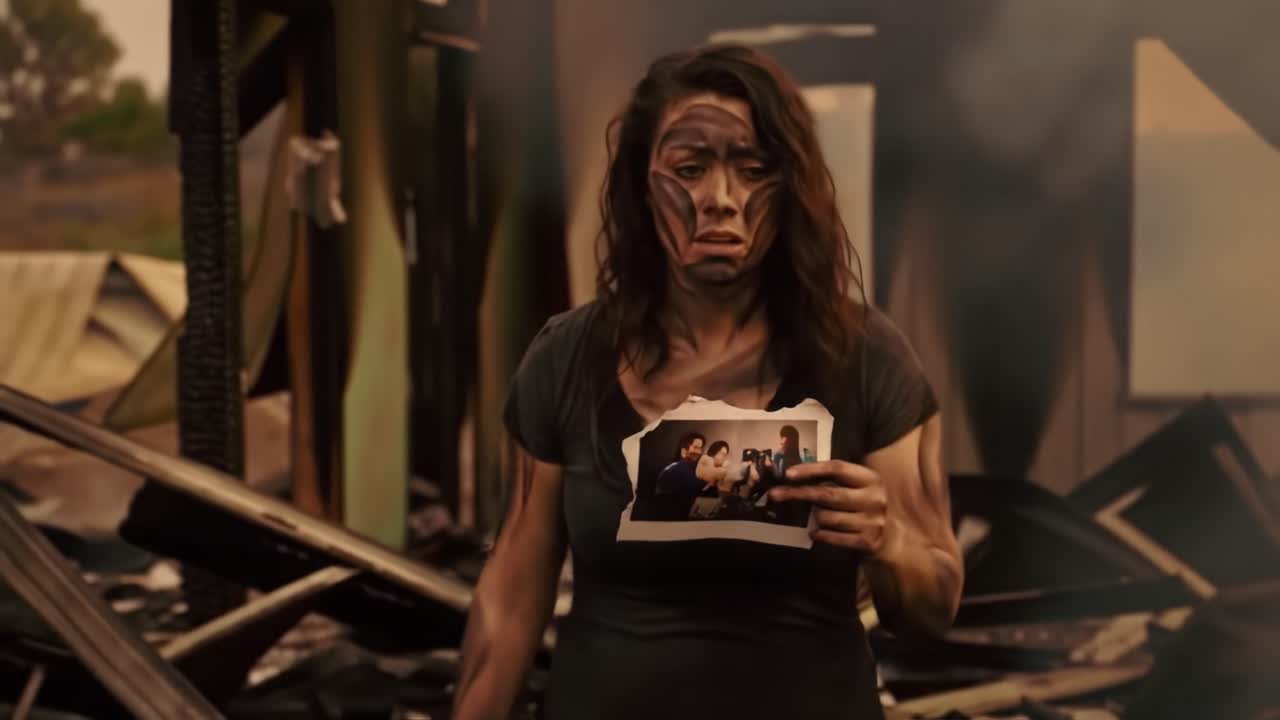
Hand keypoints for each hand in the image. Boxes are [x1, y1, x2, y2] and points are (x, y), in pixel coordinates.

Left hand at [768, 461, 898, 557]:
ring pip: (826, 517)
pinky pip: (832, 537)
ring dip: (815, 518)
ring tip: (816, 518)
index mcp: (870, 478)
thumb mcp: (857, 487)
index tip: (788, 474)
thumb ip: (834, 480)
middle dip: (797, 494)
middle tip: (774, 494)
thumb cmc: (864, 506)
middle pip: (827, 493)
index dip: (811, 469)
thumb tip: (793, 475)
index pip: (837, 468)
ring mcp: (872, 521)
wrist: (893, 537)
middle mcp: (874, 497)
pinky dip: (820, 534)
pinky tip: (815, 533)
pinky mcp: (868, 541)